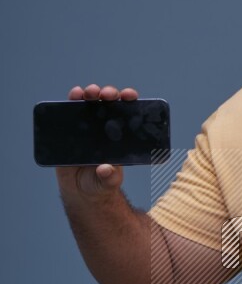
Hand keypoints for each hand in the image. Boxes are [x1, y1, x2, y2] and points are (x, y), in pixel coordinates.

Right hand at [55, 83, 138, 197]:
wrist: (81, 191)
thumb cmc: (100, 183)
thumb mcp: (108, 182)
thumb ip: (109, 177)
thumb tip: (106, 169)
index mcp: (119, 137)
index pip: (127, 114)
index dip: (129, 101)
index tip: (130, 95)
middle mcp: (104, 128)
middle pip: (108, 104)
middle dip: (109, 93)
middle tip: (107, 94)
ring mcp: (86, 127)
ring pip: (89, 103)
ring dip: (89, 93)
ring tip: (88, 92)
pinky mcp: (69, 130)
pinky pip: (69, 112)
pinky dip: (71, 101)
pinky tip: (74, 95)